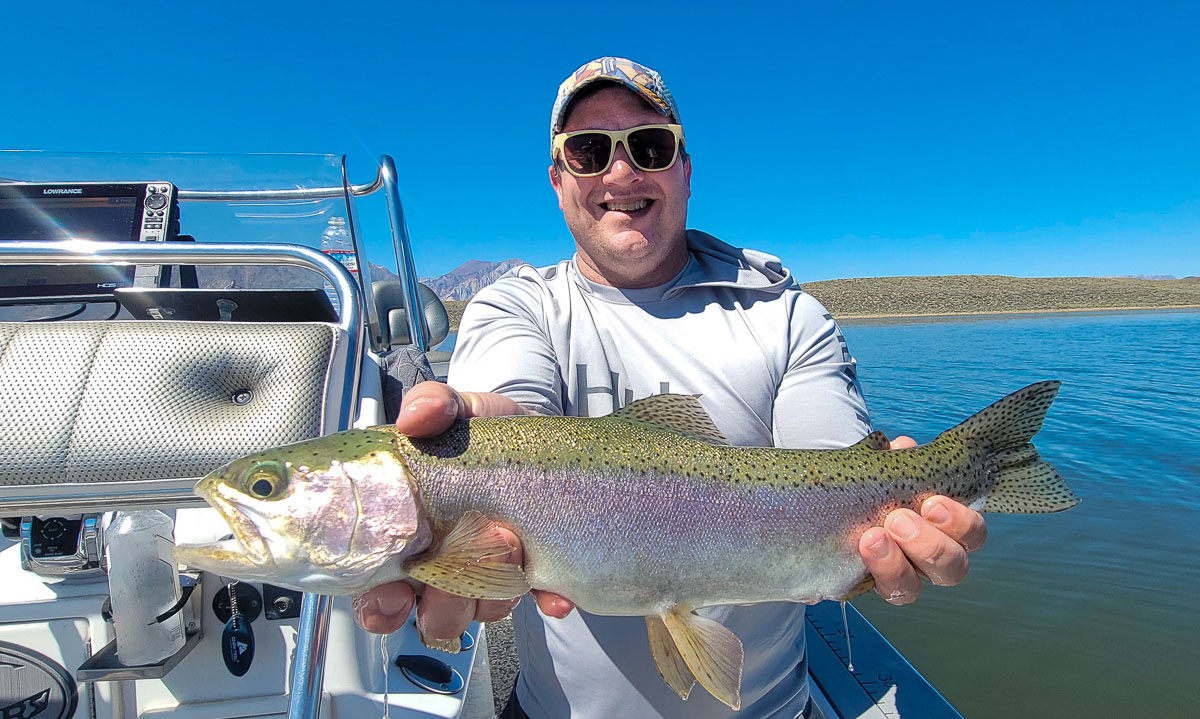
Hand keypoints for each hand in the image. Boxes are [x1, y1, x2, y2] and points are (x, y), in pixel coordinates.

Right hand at [353, 381, 575, 638]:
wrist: (539, 437)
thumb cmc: (482, 433)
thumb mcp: (457, 410)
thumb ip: (433, 405)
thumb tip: (413, 419)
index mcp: (408, 536)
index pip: (377, 589)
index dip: (380, 603)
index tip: (392, 596)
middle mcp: (444, 565)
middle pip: (430, 613)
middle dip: (441, 609)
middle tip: (455, 584)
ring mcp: (492, 573)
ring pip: (481, 611)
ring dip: (492, 596)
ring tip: (511, 552)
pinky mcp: (538, 575)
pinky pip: (542, 602)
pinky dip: (548, 599)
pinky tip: (554, 594)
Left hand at [857, 435, 987, 604]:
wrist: (833, 503)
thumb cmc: (870, 484)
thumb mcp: (883, 466)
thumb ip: (896, 459)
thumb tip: (902, 448)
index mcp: (944, 527)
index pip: (971, 534)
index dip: (960, 523)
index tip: (932, 502)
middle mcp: (929, 558)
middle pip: (953, 568)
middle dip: (930, 545)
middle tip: (898, 519)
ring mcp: (901, 576)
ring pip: (914, 587)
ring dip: (896, 563)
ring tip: (873, 537)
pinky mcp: (869, 586)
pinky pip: (879, 591)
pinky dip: (873, 570)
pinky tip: (860, 549)